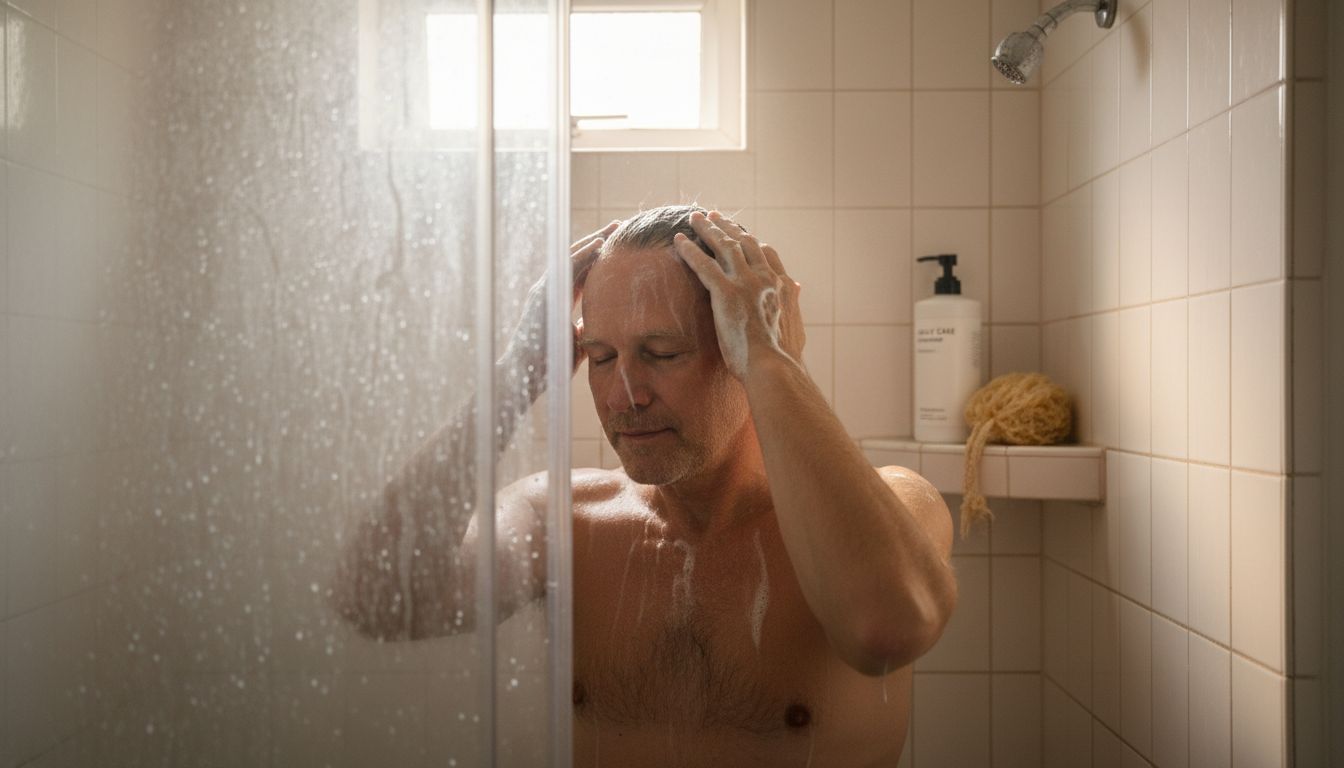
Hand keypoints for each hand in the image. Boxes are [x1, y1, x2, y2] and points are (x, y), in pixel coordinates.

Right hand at [500, 220, 620, 390]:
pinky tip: (600, 244)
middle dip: (599, 242)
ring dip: (594, 240)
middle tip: (620, 227)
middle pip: (578, 259)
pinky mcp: (544, 293)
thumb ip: (586, 329)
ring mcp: (545, 289)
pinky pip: (566, 268)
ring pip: (572, 257)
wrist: (524, 374)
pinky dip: (583, 254)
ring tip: (615, 227)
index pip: (582, 272)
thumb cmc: (548, 362)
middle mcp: (551, 290)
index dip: (599, 258)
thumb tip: (602, 324)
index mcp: (560, 300)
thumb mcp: (575, 342)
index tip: (619, 246)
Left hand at [673, 211, 804, 379]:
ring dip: (707, 229)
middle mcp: (765, 278)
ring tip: (695, 217)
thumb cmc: (783, 356)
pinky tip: (679, 240)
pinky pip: (703, 264)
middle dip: (728, 227)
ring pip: (723, 247)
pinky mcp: (726, 292)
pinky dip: (690, 250)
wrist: (774, 367)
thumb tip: (798, 287)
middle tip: (714, 216)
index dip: (751, 242)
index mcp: (782, 285)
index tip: (741, 235)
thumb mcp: (796, 324)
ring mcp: (745, 283)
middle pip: (744, 243)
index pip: (766, 253)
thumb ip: (794, 302)